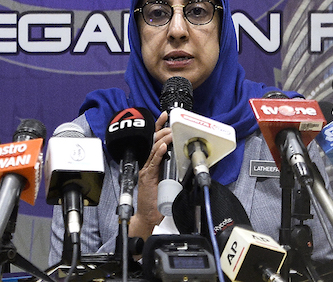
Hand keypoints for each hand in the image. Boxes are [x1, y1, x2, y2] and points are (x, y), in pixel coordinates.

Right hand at [128, 111, 172, 239]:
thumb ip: (172, 169)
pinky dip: (158, 154)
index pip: (155, 140)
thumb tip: (186, 160)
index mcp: (152, 162)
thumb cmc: (156, 200)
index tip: (165, 115)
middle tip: (170, 126)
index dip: (159, 126)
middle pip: (153, 141)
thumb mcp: (166, 180)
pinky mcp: (147, 177)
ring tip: (170, 133)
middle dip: (162, 131)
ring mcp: (146, 169)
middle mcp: (148, 163)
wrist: (147, 216)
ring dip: (162, 140)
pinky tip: (163, 148)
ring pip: (154, 150)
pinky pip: (153, 163)